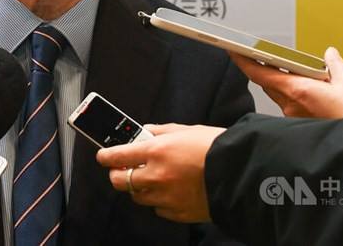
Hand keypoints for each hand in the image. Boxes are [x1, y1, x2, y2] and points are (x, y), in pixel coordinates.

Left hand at [96, 123, 224, 222]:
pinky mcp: (177, 213)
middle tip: (123, 168)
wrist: (240, 173)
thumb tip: (146, 132)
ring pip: (137, 197)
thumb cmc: (215, 147)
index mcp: (156, 151)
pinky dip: (159, 201)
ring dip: (139, 187)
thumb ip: (160, 132)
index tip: (102, 156)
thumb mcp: (185, 130)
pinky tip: (170, 191)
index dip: (105, 156)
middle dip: (118, 174)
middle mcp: (156, 176)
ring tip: (152, 178)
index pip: (116, 156)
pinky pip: (158, 209)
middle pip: (119, 181)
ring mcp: (165, 197)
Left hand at [230, 47, 342, 129]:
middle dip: (266, 69)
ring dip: (283, 84)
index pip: (260, 73)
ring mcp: (294, 120)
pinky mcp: (300, 129)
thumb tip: (329, 54)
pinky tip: (310, 95)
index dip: (244, 61)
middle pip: (268, 83)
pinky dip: (294, 97)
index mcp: (298, 91)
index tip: (234, 50)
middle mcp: (291, 106)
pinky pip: (291, 108)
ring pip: (280, 96)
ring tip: (299, 74)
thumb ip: (335, 65)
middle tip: (264, 56)